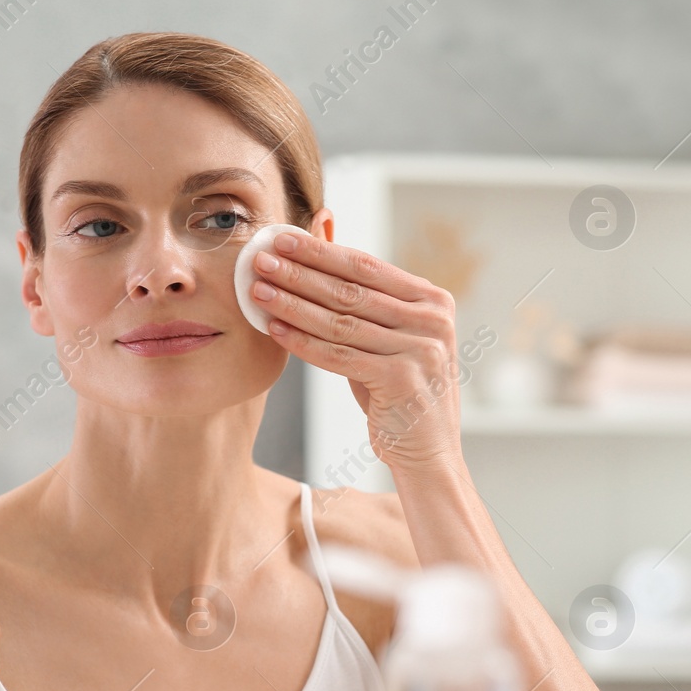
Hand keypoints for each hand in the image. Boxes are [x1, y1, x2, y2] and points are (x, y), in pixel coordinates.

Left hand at [249, 230, 462, 473]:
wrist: (428, 451)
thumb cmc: (400, 390)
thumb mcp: (388, 336)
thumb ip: (362, 295)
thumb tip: (321, 240)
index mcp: (432, 300)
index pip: (365, 266)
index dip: (320, 251)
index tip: (282, 238)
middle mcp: (431, 320)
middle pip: (350, 290)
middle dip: (300, 272)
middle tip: (260, 258)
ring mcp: (420, 349)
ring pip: (340, 321)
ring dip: (293, 304)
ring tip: (259, 291)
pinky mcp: (401, 378)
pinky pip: (338, 355)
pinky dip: (303, 342)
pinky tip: (275, 329)